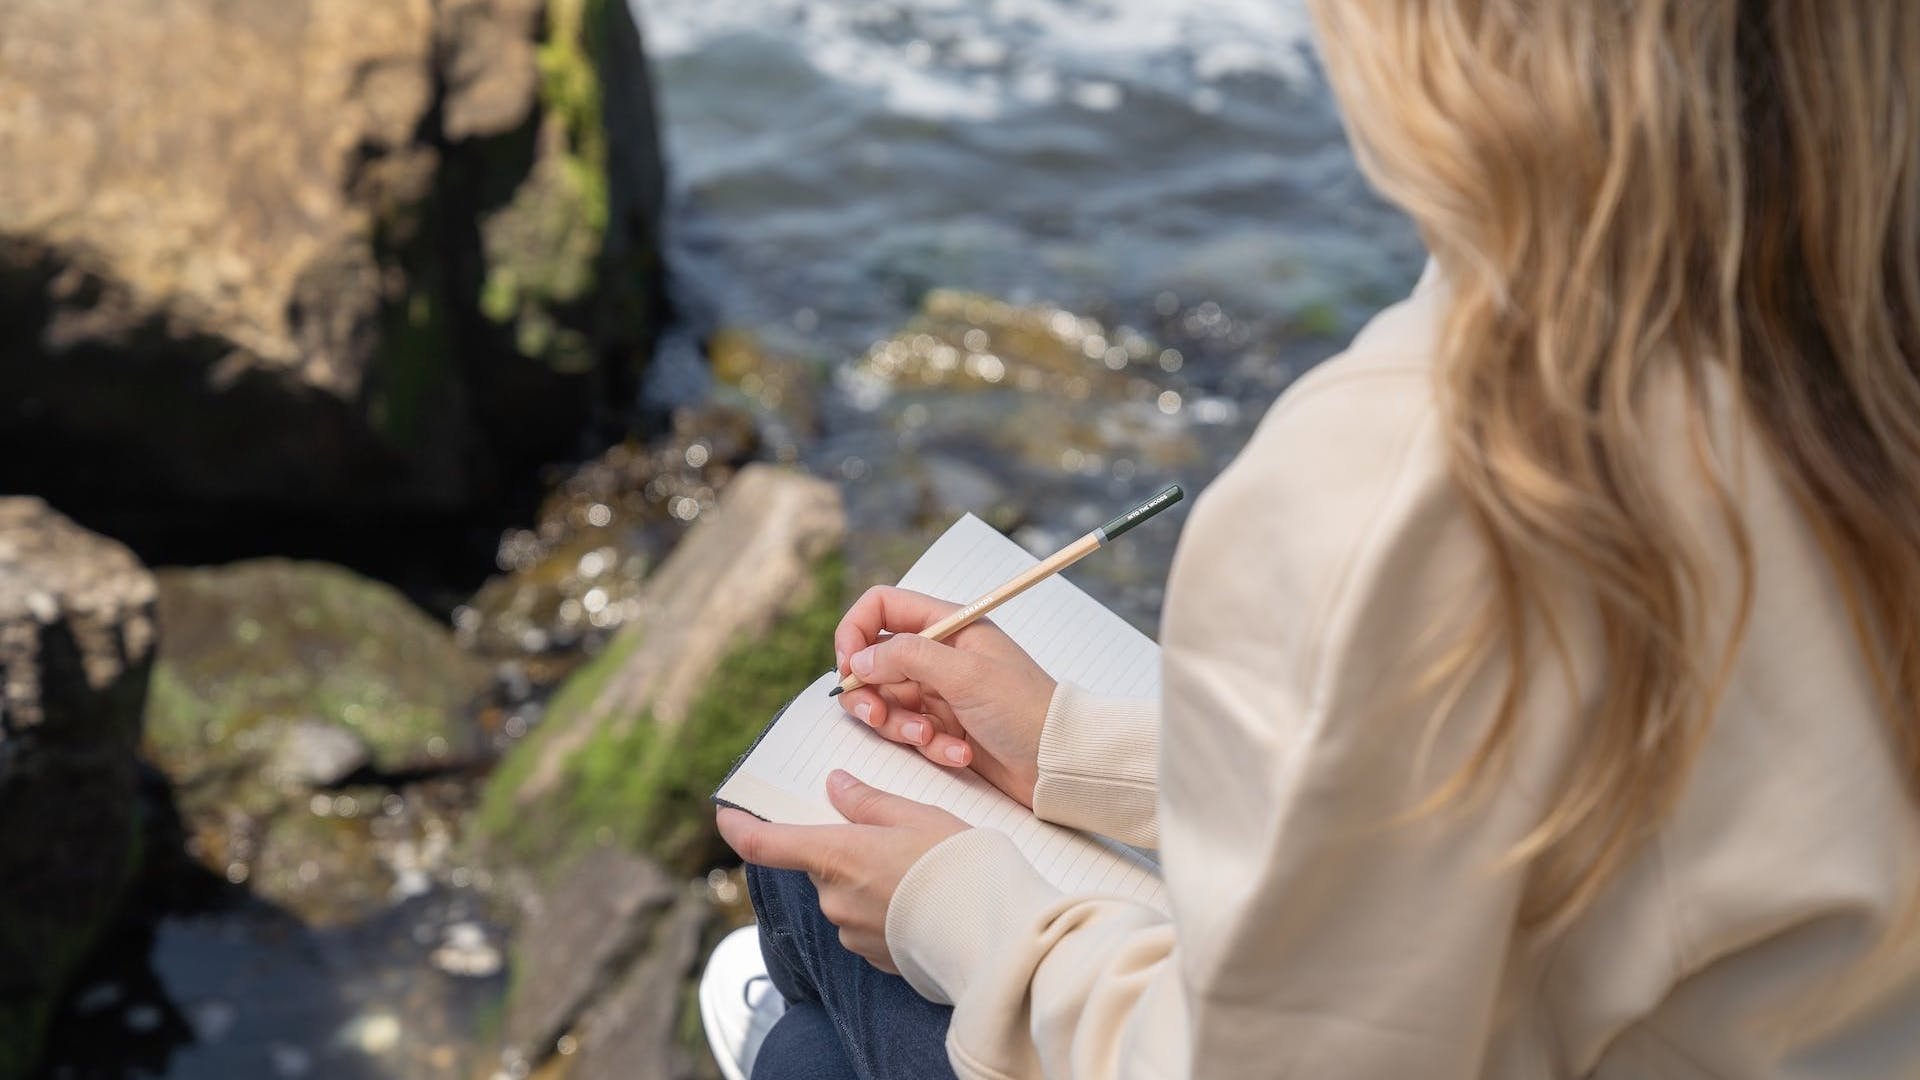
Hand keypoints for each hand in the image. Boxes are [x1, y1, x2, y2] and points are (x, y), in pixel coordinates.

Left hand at [716, 770, 966, 972]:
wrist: (992, 934)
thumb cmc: (956, 864)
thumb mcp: (917, 815)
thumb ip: (868, 802)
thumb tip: (835, 787)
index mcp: (836, 856)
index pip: (764, 844)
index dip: (738, 828)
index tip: (726, 814)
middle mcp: (833, 898)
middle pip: (820, 866)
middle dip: (844, 850)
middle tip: (891, 836)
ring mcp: (851, 932)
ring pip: (844, 895)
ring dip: (868, 881)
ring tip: (918, 871)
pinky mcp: (873, 957)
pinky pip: (866, 924)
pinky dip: (885, 909)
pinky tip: (922, 902)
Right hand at [833, 586, 1055, 807]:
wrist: (1058, 761)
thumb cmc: (1025, 709)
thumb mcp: (965, 674)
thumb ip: (907, 657)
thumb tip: (859, 660)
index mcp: (948, 625)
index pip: (881, 608)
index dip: (855, 633)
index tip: (848, 668)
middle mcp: (939, 654)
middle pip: (873, 662)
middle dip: (870, 693)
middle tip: (879, 715)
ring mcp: (939, 692)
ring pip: (886, 702)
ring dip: (900, 725)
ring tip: (930, 737)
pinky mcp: (942, 727)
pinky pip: (910, 732)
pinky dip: (929, 746)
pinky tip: (959, 752)